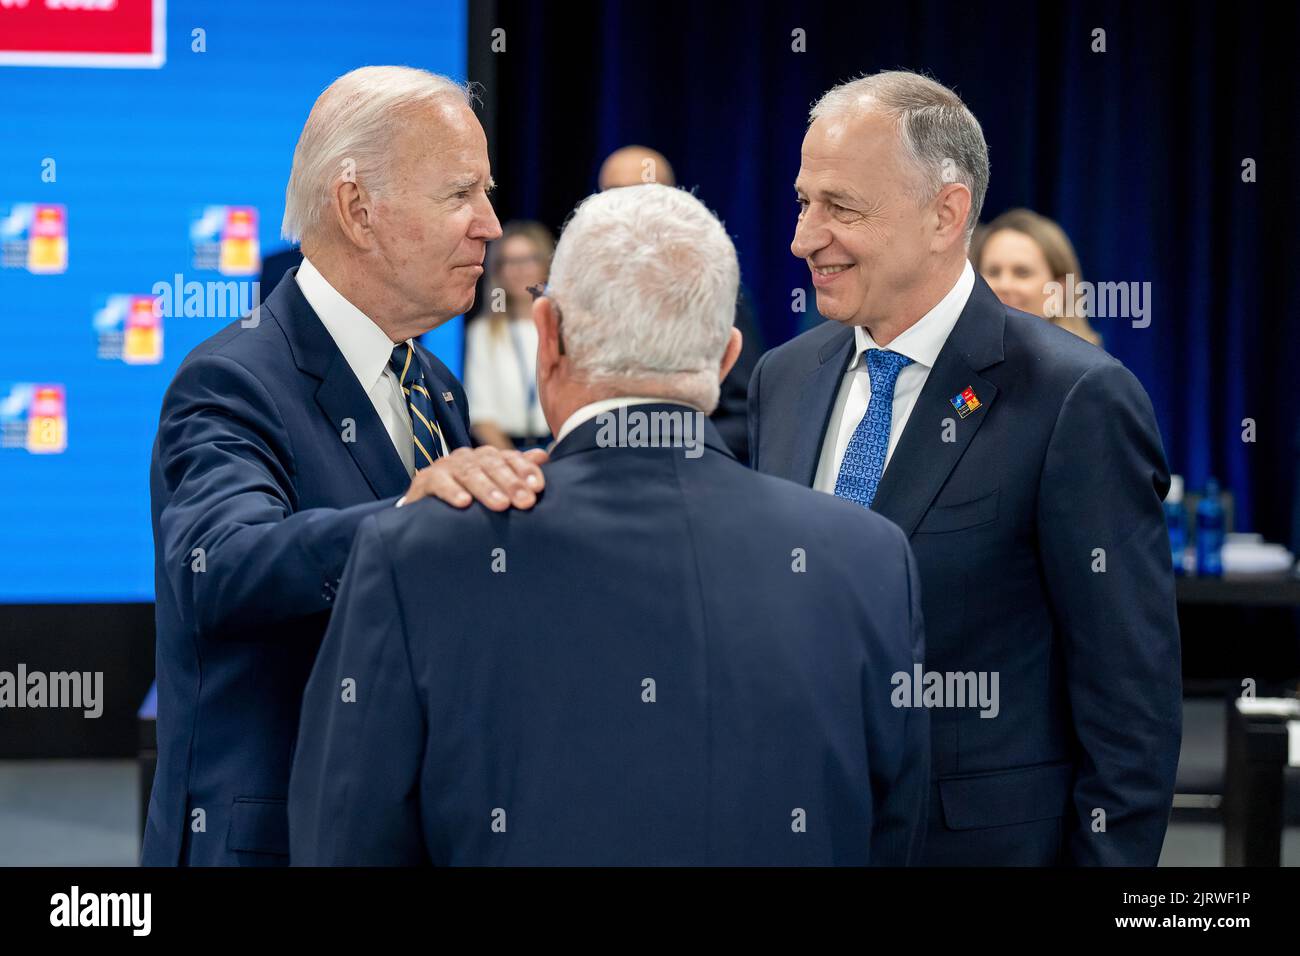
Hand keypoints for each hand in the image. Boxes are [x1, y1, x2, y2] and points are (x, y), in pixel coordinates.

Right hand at [397, 446, 546, 510]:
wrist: (427, 509)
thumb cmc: (468, 497)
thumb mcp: (495, 486)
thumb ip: (517, 470)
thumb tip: (544, 455)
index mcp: (487, 457)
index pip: (510, 458)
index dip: (525, 470)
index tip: (538, 488)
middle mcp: (468, 457)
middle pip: (492, 464)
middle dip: (511, 483)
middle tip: (526, 502)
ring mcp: (446, 467)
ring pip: (469, 472)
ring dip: (486, 489)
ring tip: (501, 505)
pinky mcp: (425, 480)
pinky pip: (439, 482)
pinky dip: (451, 491)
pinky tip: (464, 503)